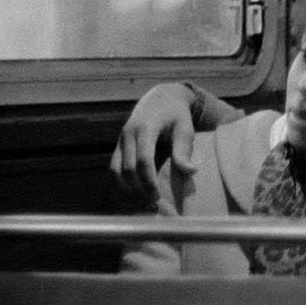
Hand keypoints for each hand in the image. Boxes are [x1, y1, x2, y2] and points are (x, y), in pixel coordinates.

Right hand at [110, 84, 198, 198]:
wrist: (160, 99)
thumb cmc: (176, 115)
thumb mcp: (185, 128)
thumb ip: (184, 149)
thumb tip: (190, 171)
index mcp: (145, 127)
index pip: (143, 160)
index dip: (149, 181)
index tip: (158, 197)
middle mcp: (128, 133)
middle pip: (127, 168)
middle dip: (139, 189)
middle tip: (154, 205)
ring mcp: (121, 140)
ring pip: (116, 170)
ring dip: (128, 190)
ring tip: (144, 204)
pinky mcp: (119, 147)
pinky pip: (115, 169)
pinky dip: (123, 184)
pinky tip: (136, 195)